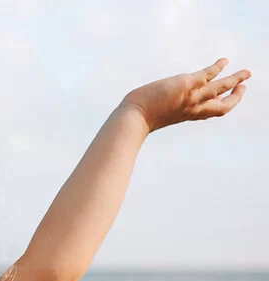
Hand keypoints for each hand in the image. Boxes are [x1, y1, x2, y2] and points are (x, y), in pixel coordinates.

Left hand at [121, 58, 251, 132]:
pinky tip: (223, 60)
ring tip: (247, 73)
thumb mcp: (154, 116)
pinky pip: (207, 74)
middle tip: (244, 87)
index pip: (211, 112)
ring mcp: (191, 97)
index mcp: (187, 115)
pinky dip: (217, 67)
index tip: (228, 99)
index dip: (222, 105)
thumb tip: (151, 106)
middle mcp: (193, 108)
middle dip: (236, 96)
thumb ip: (161, 110)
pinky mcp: (185, 85)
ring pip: (221, 88)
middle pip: (223, 105)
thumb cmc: (136, 119)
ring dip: (236, 80)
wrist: (133, 120)